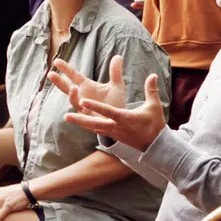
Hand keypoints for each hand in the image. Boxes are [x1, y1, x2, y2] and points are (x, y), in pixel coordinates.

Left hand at [46, 56, 168, 149]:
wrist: (155, 146)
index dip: (95, 107)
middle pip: (94, 124)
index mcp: (124, 118)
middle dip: (80, 119)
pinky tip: (79, 122)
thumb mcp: (154, 107)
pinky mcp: (113, 136)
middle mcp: (116, 126)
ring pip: (93, 127)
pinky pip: (97, 130)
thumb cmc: (154, 124)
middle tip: (65, 116)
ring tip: (66, 117)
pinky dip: (87, 126)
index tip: (83, 101)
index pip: (107, 111)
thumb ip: (151, 90)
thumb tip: (153, 74)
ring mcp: (113, 132)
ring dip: (80, 122)